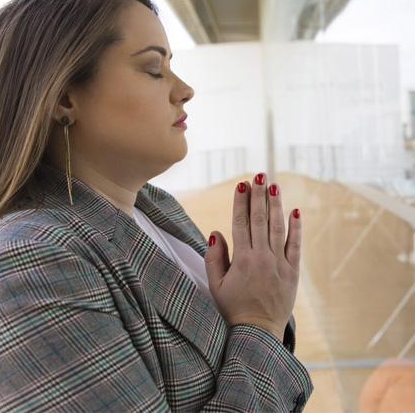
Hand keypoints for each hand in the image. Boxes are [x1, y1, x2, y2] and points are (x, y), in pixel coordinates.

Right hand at [204, 173, 300, 340]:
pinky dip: (296, 228)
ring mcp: (280, 264)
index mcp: (242, 260)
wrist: (258, 334)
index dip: (241, 202)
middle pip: (260, 220)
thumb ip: (214, 258)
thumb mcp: (215, 285)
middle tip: (259, 175)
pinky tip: (295, 211)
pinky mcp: (293, 273)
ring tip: (274, 185)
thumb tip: (215, 232)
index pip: (240, 223)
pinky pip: (296, 246)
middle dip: (259, 195)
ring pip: (278, 228)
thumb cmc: (233, 308)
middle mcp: (262, 258)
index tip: (241, 184)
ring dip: (276, 205)